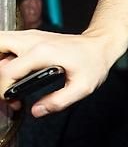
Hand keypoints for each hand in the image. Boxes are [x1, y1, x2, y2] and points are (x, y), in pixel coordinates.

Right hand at [0, 29, 116, 116]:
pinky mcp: (29, 37)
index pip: (6, 72)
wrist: (98, 45)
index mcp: (42, 53)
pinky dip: (3, 56)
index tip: (15, 101)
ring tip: (8, 80)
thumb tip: (37, 111)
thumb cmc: (92, 63)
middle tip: (6, 87)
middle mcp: (31, 40)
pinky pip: (5, 43)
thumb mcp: (82, 87)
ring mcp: (29, 36)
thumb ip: (59, 101)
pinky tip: (14, 70)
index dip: (5, 90)